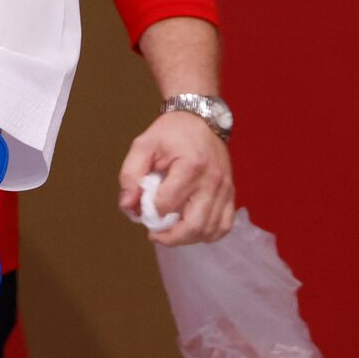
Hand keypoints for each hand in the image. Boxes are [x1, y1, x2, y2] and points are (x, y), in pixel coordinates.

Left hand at [118, 111, 234, 246]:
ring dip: (187, 239)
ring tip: (171, 231)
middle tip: (154, 234)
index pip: (167, 203)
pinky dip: (208, 234)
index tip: (142, 206)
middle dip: (170, 237)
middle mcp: (212, 180)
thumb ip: (130, 174)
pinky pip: (224, 226)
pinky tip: (192, 230)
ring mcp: (225, 189)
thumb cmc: (172, 132)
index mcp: (191, 166)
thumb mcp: (144, 145)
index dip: (150, 210)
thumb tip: (127, 205)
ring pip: (209, 231)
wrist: (201, 118)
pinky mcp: (231, 194)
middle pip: (193, 225)